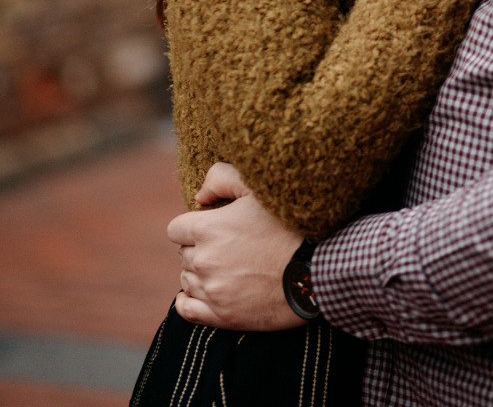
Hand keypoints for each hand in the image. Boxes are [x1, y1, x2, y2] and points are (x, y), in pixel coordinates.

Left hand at [168, 162, 305, 329]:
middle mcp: (203, 261)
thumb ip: (220, 178)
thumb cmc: (289, 223)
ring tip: (226, 267)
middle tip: (227, 246)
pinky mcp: (222, 315)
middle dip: (199, 248)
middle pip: (183, 254)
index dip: (193, 225)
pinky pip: (187, 310)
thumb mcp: (257, 187)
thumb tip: (198, 196)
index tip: (212, 226)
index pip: (176, 229)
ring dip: (199, 272)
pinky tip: (198, 293)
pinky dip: (187, 301)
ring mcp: (212, 290)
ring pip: (187, 280)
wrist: (316, 267)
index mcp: (207, 229)